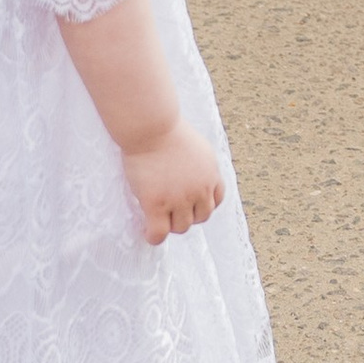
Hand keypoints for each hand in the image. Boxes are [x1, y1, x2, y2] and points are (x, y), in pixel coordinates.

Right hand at [123, 120, 224, 241]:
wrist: (151, 126)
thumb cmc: (168, 130)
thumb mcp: (198, 147)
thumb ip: (201, 166)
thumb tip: (195, 178)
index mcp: (211, 173)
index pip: (216, 200)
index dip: (202, 203)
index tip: (189, 202)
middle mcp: (200, 189)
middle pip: (201, 217)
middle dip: (188, 214)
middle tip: (171, 208)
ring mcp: (178, 199)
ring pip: (181, 227)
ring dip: (171, 224)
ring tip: (158, 217)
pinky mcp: (156, 204)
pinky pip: (159, 233)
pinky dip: (154, 236)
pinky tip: (147, 231)